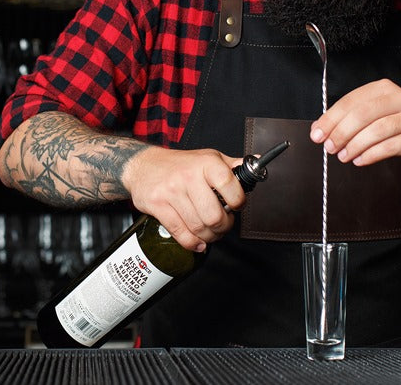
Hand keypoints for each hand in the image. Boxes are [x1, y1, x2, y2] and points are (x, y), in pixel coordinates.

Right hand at [121, 146, 244, 251]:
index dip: (238, 203)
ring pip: (199, 227)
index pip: (231, 187)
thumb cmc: (180, 164)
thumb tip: (257, 163)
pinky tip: (197, 242)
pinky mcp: (158, 206)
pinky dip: (192, 243)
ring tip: (210, 232)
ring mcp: (172, 192)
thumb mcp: (208, 157)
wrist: (142, 166)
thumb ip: (232, 165)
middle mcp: (189, 176)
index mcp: (207, 163)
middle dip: (223, 227)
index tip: (236, 206)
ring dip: (209, 237)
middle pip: (215, 216)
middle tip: (223, 224)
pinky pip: (180, 233)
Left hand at [309, 78, 400, 169]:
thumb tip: (320, 129)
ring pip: (377, 130)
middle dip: (341, 132)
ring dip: (355, 145)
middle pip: (363, 114)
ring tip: (343, 156)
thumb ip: (350, 119)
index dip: (331, 118)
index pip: (351, 100)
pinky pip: (391, 146)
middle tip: (329, 147)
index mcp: (384, 89)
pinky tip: (360, 160)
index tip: (317, 134)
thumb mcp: (377, 117)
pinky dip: (371, 154)